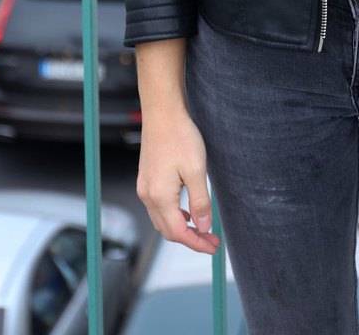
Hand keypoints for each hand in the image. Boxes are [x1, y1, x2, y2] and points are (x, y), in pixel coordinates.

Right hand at [136, 109, 221, 254]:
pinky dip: (173, 214)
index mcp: (160, 197)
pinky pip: (159, 207)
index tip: (214, 246)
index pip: (177, 233)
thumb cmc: (180, 137)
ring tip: (202, 228)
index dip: (196, 243)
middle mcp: (148, 196)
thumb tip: (203, 227)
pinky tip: (186, 210)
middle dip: (191, 238)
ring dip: (182, 227)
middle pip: (168, 230)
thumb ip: (200, 201)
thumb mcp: (197, 170)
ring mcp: (145, 188)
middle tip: (212, 240)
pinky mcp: (146, 180)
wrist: (162, 113)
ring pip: (162, 220)